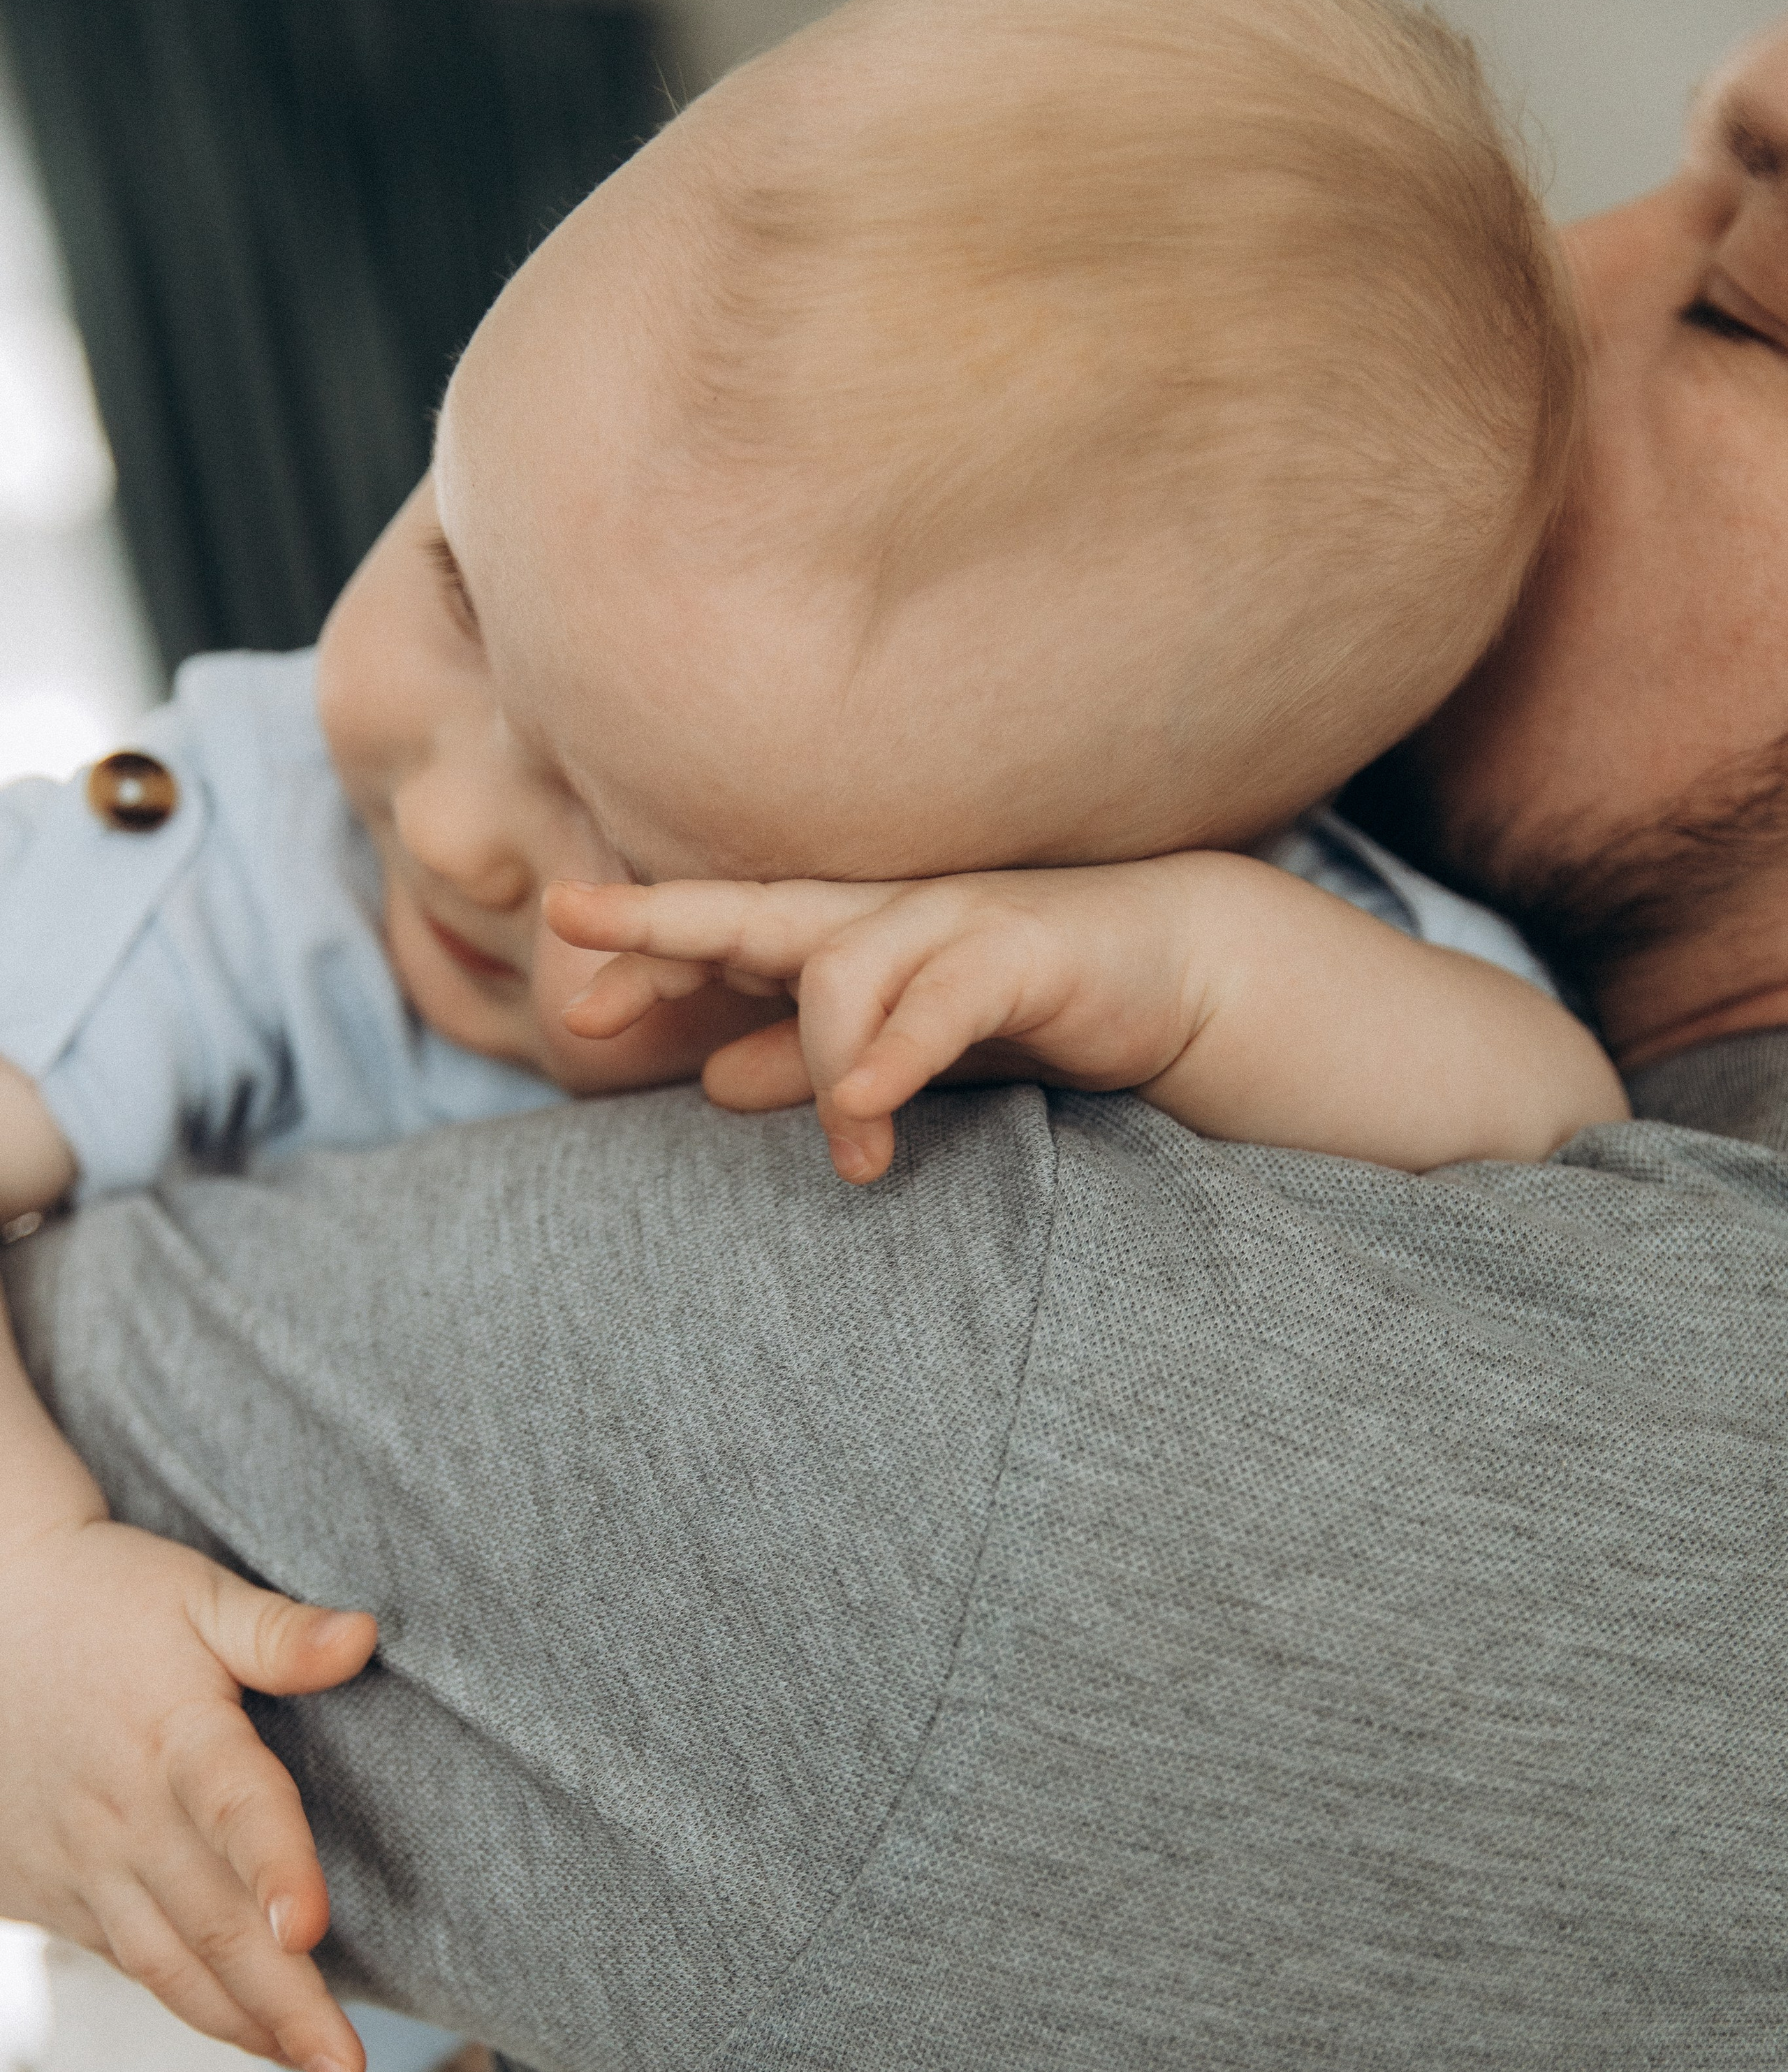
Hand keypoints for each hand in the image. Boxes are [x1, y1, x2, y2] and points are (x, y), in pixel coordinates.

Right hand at [0, 1511, 375, 2071]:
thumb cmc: (110, 1600)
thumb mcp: (196, 1595)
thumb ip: (279, 1632)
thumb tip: (364, 1636)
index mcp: (176, 1739)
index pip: (238, 1811)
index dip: (276, 1869)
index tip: (312, 1928)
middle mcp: (127, 1816)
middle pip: (214, 1923)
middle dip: (286, 2003)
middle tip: (349, 2069)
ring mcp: (83, 1862)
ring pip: (167, 1964)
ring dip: (241, 2022)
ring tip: (310, 2065)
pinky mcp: (50, 1889)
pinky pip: (124, 1959)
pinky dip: (183, 1999)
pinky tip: (241, 2025)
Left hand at [544, 861, 1218, 1181]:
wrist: (1176, 966)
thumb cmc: (1027, 1000)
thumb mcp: (898, 1044)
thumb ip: (808, 1063)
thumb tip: (712, 1082)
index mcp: (849, 933)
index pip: (727, 927)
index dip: (647, 945)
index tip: (570, 981)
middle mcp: (886, 915)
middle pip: (754, 909)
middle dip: (662, 928)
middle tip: (579, 957)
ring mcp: (953, 925)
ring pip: (842, 969)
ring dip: (827, 1072)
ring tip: (855, 1162)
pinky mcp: (1023, 956)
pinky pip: (943, 999)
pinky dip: (897, 1052)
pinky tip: (869, 1109)